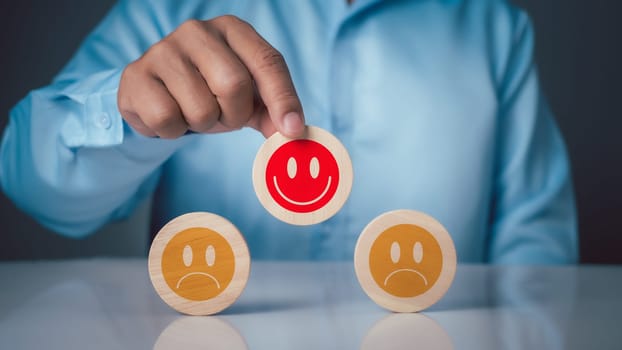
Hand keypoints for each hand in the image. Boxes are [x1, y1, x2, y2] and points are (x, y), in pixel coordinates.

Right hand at [117, 15, 304, 138]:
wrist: (158, 95)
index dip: (283, 99)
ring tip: (193, 112)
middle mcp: (197, 31)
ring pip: (200, 108)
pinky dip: (173, 131)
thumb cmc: (211, 92)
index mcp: (233, 30)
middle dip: (234, 115)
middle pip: (233, 85)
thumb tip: (294, 132)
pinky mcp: (135, 75)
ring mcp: (162, 50)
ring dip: (203, 125)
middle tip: (223, 115)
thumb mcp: (249, 99)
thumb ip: (274, 113)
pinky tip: (169, 115)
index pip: (267, 61)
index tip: (292, 130)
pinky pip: (167, 119)